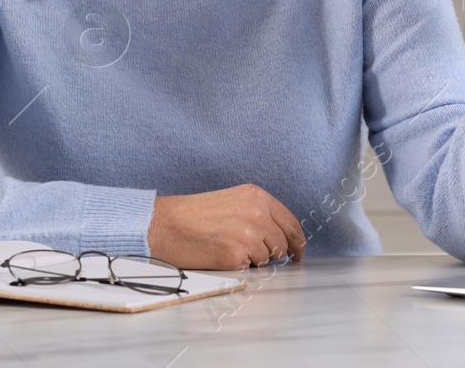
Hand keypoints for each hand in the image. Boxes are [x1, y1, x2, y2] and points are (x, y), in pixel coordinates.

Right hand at [147, 184, 306, 268]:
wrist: (166, 223)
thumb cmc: (194, 214)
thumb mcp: (233, 201)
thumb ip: (258, 212)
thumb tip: (279, 236)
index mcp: (257, 196)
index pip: (290, 222)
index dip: (297, 241)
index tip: (298, 251)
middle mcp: (257, 213)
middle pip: (282, 243)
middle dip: (275, 253)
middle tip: (261, 256)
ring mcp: (249, 234)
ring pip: (267, 258)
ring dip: (254, 259)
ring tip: (228, 247)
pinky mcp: (236, 255)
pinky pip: (249, 269)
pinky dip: (239, 266)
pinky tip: (222, 254)